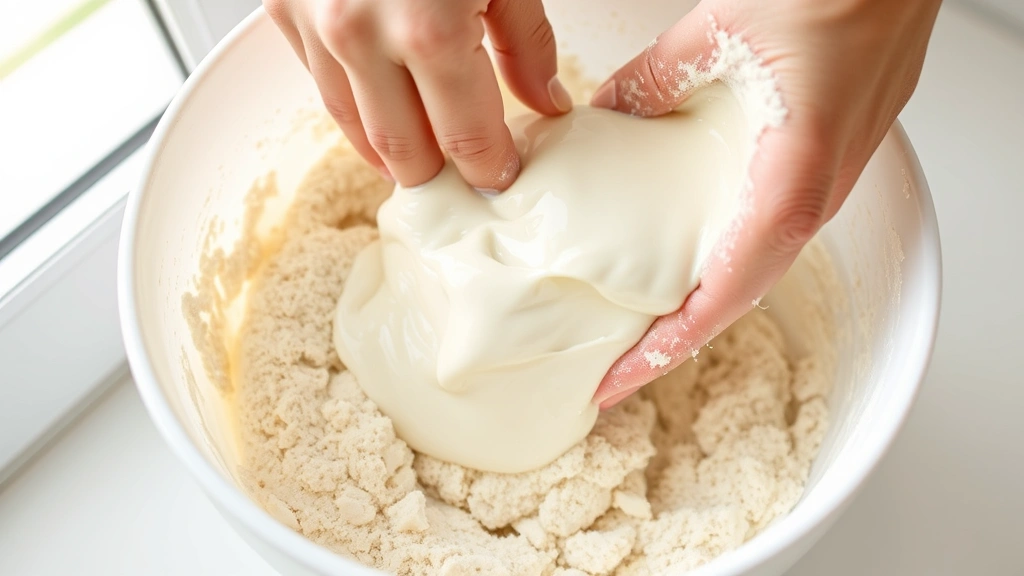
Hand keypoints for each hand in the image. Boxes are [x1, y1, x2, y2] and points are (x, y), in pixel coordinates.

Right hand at [264, 0, 572, 190]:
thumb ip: (526, 41)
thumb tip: (545, 102)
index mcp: (429, 31)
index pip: (467, 140)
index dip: (490, 168)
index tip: (504, 175)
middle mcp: (360, 38)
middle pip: (405, 153)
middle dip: (442, 174)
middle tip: (468, 175)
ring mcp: (314, 24)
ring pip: (353, 129)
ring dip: (392, 151)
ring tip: (426, 157)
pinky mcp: (282, 6)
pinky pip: (318, 84)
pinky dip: (353, 106)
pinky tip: (380, 107)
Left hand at [592, 0, 940, 407]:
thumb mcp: (723, 28)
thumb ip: (657, 78)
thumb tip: (608, 111)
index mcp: (795, 173)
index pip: (725, 290)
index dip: (668, 344)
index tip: (620, 379)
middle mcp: (818, 191)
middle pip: (738, 296)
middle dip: (674, 342)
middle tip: (617, 370)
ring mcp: (828, 179)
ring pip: (755, 268)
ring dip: (699, 305)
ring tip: (643, 328)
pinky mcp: (825, 159)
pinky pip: (769, 229)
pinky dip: (724, 261)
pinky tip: (688, 257)